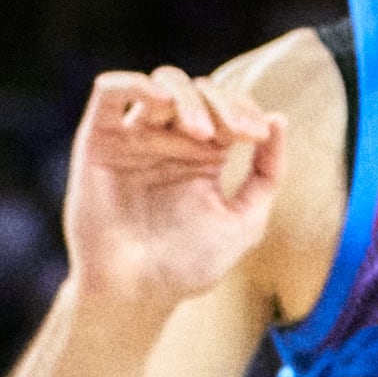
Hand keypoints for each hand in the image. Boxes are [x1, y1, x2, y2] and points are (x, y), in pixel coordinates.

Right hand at [61, 68, 283, 314]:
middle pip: (198, 90)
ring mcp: (133, 135)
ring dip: (187, 98)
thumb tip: (278, 120)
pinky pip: (110, 91)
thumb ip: (267, 175)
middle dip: (222, 104)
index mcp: (205, 154)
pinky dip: (135, 84)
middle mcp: (169, 138)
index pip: (228, 106)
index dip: (245, 110)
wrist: (136, 293)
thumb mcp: (244, 222)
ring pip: (161, 83)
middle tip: (233, 133)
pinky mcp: (99, 138)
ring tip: (200, 133)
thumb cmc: (187, 266)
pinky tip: (160, 101)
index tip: (256, 137)